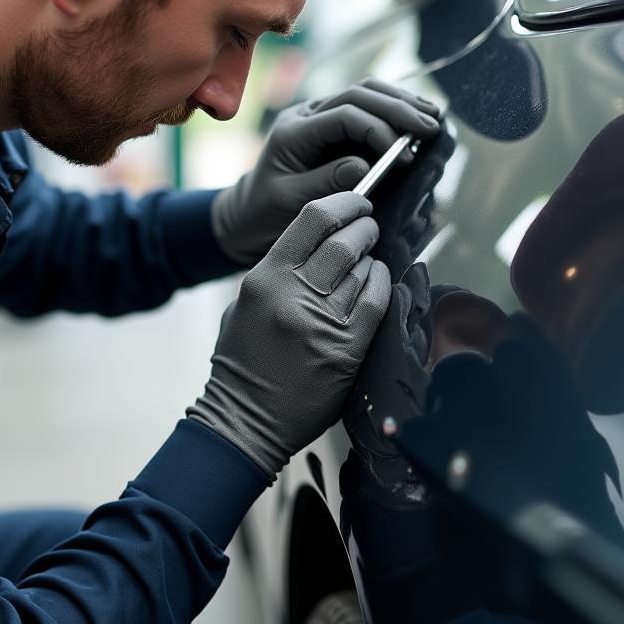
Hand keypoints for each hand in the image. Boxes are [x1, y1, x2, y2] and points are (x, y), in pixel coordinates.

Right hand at [188, 192, 390, 478]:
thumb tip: (313, 248)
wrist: (244, 421)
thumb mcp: (243, 307)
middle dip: (364, 227)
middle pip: (344, 240)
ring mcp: (320, 321)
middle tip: (370, 227)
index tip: (357, 202)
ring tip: (369, 258)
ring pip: (362, 268)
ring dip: (371, 258)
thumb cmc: (242, 366)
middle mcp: (292, 294)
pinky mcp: (345, 348)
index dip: (343, 203)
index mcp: (264, 278)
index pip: (312, 220)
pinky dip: (381, 283)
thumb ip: (274, 275)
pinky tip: (378, 280)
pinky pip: (374, 301)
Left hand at [211, 78, 440, 264]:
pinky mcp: (333, 128)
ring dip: (401, 102)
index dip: (378, 130)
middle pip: (359, 94)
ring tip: (433, 117)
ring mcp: (320, 117)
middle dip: (399, 108)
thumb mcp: (289, 202)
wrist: (247, 216)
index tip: (401, 156)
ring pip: (366, 93)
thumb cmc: (264, 213)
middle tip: (431, 127)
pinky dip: (394, 112)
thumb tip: (364, 165)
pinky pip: (367, 109)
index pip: (344, 114)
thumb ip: (324, 182)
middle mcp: (307, 115)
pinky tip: (418, 121)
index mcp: (293, 131)